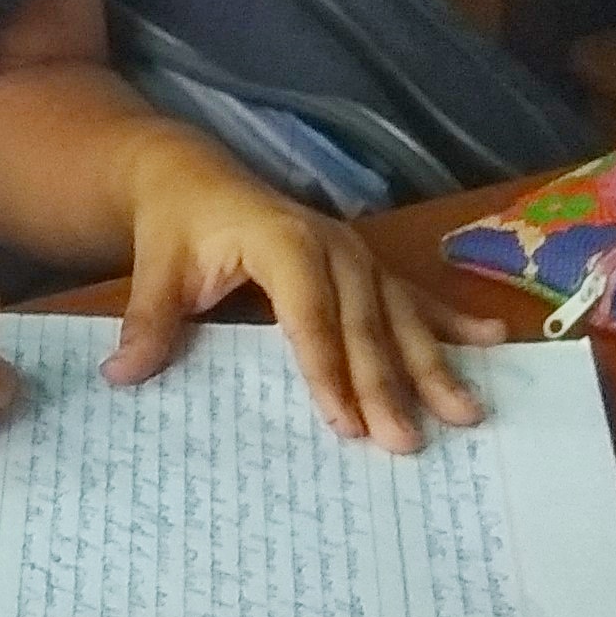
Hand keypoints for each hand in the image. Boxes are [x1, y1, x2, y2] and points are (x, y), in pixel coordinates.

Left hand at [102, 129, 504, 450]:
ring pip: (400, 314)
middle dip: (388, 385)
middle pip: (364, 323)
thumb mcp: (156, 267)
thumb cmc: (177, 224)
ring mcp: (356, 253)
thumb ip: (150, 320)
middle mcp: (332, 245)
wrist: (193, 174)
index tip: (345, 423)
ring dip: (433, 364)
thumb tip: (123, 373)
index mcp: (281, 241)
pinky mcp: (366, 263)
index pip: (308, 315)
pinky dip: (452, 319)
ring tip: (465, 411)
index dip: (327, 370)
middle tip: (406, 442)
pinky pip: (413, 294)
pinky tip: (492, 342)